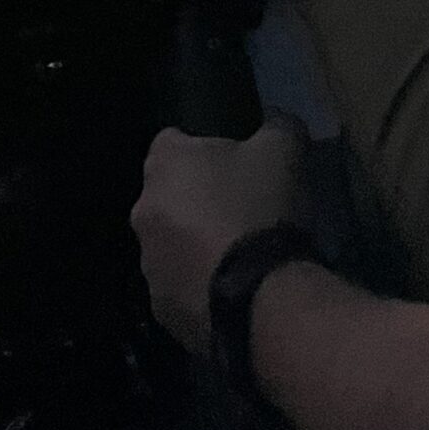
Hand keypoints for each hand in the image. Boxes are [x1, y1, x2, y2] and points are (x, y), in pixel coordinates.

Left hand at [130, 118, 307, 355]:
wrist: (258, 301)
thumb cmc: (262, 211)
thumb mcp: (285, 150)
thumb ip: (277, 126)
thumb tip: (277, 121)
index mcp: (163, 163)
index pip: (175, 141)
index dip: (206, 150)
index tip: (236, 165)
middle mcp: (143, 209)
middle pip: (170, 195)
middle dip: (197, 201)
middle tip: (241, 212)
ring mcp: (148, 263)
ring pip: (171, 244)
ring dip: (195, 247)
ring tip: (240, 259)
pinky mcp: (161, 308)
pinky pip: (181, 288)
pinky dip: (200, 287)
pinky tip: (235, 294)